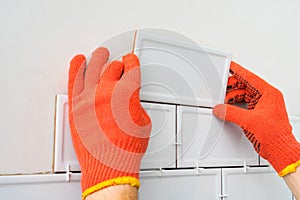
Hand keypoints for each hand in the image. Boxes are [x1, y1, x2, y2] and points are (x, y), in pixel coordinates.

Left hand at [68, 47, 151, 198]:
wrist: (109, 165)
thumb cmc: (126, 149)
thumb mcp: (143, 122)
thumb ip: (136, 104)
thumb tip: (130, 100)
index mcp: (127, 94)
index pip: (131, 68)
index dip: (132, 62)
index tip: (131, 60)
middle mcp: (107, 92)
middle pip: (112, 68)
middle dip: (118, 65)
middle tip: (118, 66)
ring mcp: (89, 97)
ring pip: (93, 68)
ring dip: (99, 58)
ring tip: (100, 53)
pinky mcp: (76, 106)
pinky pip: (74, 80)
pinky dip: (76, 68)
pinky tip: (78, 61)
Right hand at [213, 61, 299, 175]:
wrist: (280, 150)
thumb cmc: (275, 135)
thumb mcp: (249, 121)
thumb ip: (231, 113)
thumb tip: (220, 108)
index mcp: (269, 94)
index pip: (250, 78)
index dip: (238, 71)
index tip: (230, 66)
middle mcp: (268, 98)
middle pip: (246, 86)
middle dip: (233, 87)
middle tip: (222, 87)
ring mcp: (264, 106)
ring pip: (245, 96)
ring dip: (233, 98)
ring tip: (223, 101)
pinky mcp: (260, 114)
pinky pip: (246, 105)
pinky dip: (236, 106)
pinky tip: (229, 109)